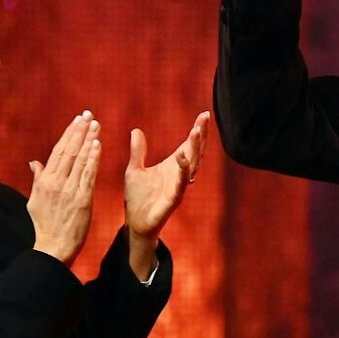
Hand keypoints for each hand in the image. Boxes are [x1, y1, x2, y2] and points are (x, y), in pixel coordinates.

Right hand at [28, 112, 99, 265]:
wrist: (54, 246)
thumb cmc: (44, 225)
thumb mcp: (34, 200)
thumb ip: (37, 179)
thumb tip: (35, 162)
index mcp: (45, 181)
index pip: (58, 151)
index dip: (68, 134)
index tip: (77, 120)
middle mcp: (56, 182)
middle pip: (69, 150)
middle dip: (79, 130)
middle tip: (88, 115)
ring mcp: (70, 189)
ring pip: (80, 159)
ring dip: (89, 139)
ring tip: (96, 124)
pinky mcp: (83, 198)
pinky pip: (89, 174)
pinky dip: (93, 158)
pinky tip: (97, 144)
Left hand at [124, 111, 210, 280]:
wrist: (135, 222)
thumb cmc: (137, 197)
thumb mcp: (134, 169)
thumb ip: (138, 151)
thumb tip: (136, 131)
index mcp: (172, 166)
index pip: (188, 145)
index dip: (197, 130)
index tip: (204, 114)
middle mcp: (179, 174)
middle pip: (195, 152)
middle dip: (200, 136)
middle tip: (204, 119)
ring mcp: (178, 187)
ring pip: (192, 165)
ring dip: (194, 149)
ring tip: (195, 131)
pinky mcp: (173, 199)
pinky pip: (181, 184)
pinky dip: (183, 171)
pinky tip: (183, 157)